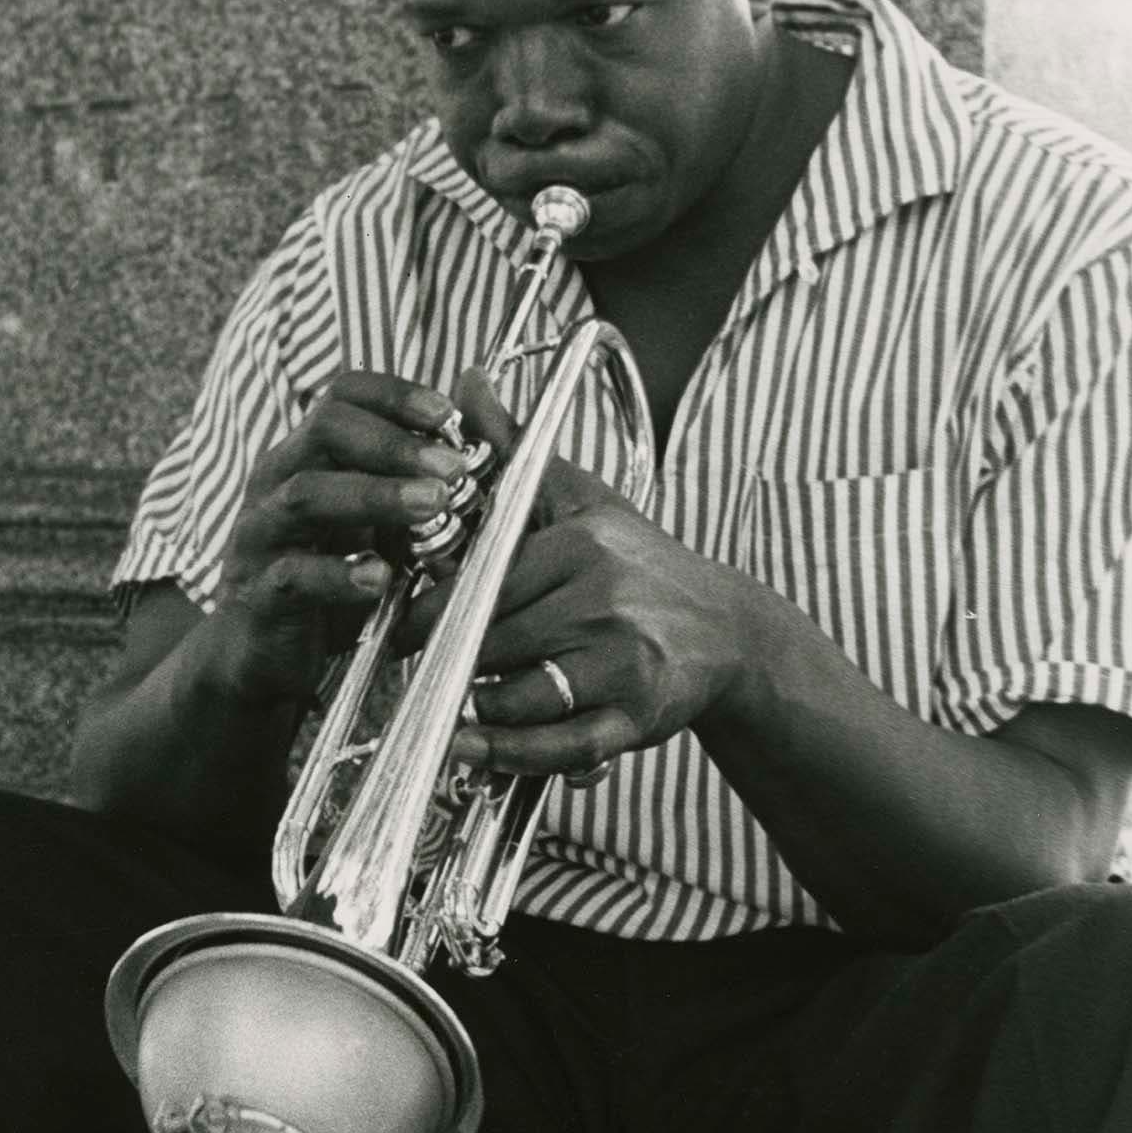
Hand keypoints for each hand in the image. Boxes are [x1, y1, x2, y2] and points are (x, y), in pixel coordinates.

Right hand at [210, 372, 469, 702]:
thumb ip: (418, 486)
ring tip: (433, 504)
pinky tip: (381, 577)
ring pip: (306, 494)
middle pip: (325, 430)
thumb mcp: (378, 527)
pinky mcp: (260, 594)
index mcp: (306, 457)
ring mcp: (262, 536)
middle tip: (453, 466)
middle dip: (395, 442)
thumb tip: (480, 440)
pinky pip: (294, 575)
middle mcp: (277, 483)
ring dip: (376, 495)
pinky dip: (340, 575)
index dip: (395, 396)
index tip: (448, 414)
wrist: (263, 657)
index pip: (341, 397)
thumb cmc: (330, 582)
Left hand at [406, 371, 746, 776]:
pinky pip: (559, 745)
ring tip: (450, 708)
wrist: (725, 629)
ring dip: (473, 710)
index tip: (406, 627)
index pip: (478, 583)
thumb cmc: (637, 561)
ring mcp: (622, 660)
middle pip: (488, 641)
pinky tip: (474, 750)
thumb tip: (467, 378)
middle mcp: (603, 599)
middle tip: (417, 671)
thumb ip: (513, 447)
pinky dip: (509, 754)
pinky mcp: (638, 715)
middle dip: (445, 661)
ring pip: (516, 696)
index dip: (430, 612)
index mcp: (580, 544)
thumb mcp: (578, 496)